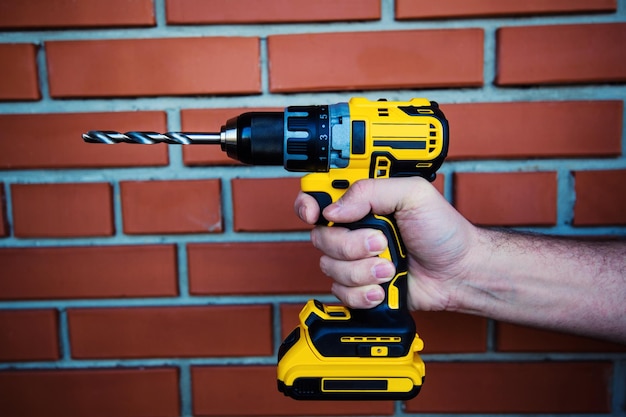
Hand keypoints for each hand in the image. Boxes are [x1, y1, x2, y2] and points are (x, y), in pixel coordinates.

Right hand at [295, 177, 479, 311]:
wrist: (459, 272)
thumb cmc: (443, 230)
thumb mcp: (413, 194)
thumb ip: (371, 191)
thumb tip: (334, 210)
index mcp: (362, 203)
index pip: (318, 198)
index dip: (307, 205)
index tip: (314, 214)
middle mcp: (354, 230)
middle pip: (320, 237)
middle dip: (351, 245)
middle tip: (382, 243)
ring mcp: (356, 260)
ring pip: (330, 267)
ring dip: (362, 271)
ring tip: (390, 268)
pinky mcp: (361, 286)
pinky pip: (341, 293)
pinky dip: (364, 293)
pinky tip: (384, 287)